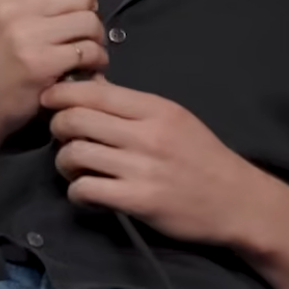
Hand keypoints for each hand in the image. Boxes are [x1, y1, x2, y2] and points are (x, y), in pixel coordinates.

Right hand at [0, 0, 106, 139]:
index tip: (72, 8)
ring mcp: (24, 34)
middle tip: (78, 33)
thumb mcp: (14, 9)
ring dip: (95, 39)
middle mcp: (11, 4)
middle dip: (89, 13)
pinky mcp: (40, 63)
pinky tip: (82, 68)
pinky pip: (89, 51)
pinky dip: (95, 61)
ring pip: (89, 21)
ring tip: (81, 51)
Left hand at [42, 77, 261, 247]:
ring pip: (75, 154)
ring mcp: (142, 169)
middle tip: (63, 138)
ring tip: (74, 168)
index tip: (50, 100)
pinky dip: (77, 192)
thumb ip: (133, 106)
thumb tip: (89, 87)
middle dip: (58, 127)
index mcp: (155, 109)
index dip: (62, 94)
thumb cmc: (203, 157)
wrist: (238, 201)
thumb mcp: (174, 119)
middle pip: (76, 119)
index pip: (94, 92)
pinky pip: (86, 189)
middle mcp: (147, 134)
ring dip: (64, 162)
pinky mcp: (139, 201)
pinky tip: (87, 193)